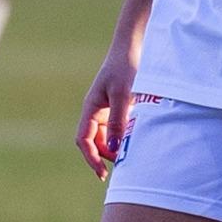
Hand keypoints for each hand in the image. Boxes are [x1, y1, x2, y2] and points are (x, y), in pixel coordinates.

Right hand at [77, 44, 141, 179]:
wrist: (132, 48)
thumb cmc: (124, 68)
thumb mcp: (122, 95)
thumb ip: (118, 121)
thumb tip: (114, 149)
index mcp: (90, 109)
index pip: (84, 140)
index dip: (91, 158)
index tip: (102, 173)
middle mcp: (95, 112)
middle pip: (95, 143)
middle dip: (107, 156)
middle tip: (125, 164)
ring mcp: (105, 111)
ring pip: (107, 138)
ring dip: (117, 147)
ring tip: (134, 150)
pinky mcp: (117, 109)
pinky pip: (118, 130)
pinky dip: (125, 137)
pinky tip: (137, 138)